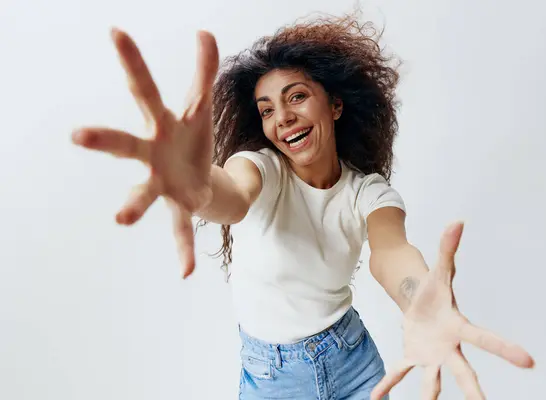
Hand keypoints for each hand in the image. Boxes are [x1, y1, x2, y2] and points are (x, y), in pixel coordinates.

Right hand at [72, 28, 219, 277]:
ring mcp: (162, 182)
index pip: (144, 89)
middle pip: (125, 145)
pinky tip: (186, 272)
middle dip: (104, 140)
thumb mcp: (201, 106)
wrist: (199, 176)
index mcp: (160, 124)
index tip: (116, 32)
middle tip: (77, 135)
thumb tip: (205, 32)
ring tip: (120, 219)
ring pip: (143, 192)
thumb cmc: (191, 138)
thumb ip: (204, 71)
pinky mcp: (180, 205)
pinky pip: (180, 229)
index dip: (133, 61)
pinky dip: (183, 249)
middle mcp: (153, 154)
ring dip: (132, 204)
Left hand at [371, 222, 534, 399]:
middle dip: (473, 390)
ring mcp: (430, 355)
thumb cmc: (435, 290)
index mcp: (458, 326)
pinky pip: (399, 371)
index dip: (505, 348)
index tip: (529, 361)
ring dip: (428, 395)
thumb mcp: (440, 270)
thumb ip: (448, 249)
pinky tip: (375, 397)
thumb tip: (457, 221)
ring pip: (431, 380)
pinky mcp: (412, 356)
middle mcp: (448, 347)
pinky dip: (388, 384)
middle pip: (463, 371)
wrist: (420, 302)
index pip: (484, 337)